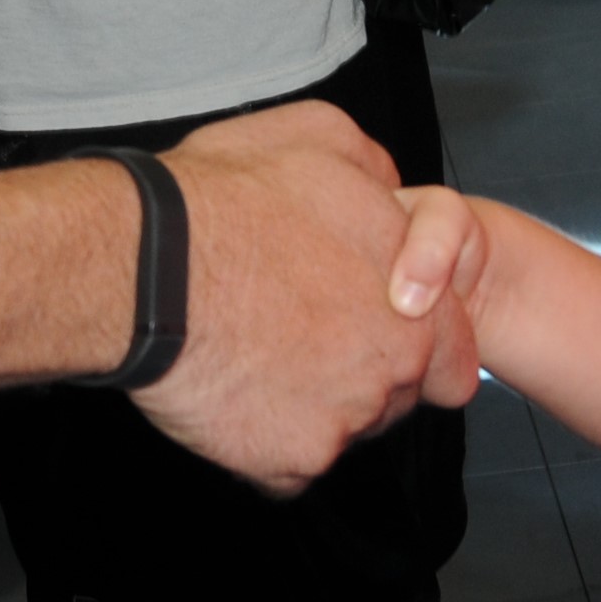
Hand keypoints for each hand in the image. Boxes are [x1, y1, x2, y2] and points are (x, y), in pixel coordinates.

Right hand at [131, 104, 478, 494]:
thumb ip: (376, 170)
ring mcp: (345, 419)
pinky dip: (261, 440)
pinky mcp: (291, 462)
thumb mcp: (320, 136)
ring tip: (254, 352)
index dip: (413, 344)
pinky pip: (286, 465)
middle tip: (298, 334)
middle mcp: (394, 365)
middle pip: (396, 396)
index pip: (455, 355)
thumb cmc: (223, 200)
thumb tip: (388, 185)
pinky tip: (230, 389)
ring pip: (341, 429)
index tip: (369, 330)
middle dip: (358, 374)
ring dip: (309, 404)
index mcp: (416, 297)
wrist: (145, 267)